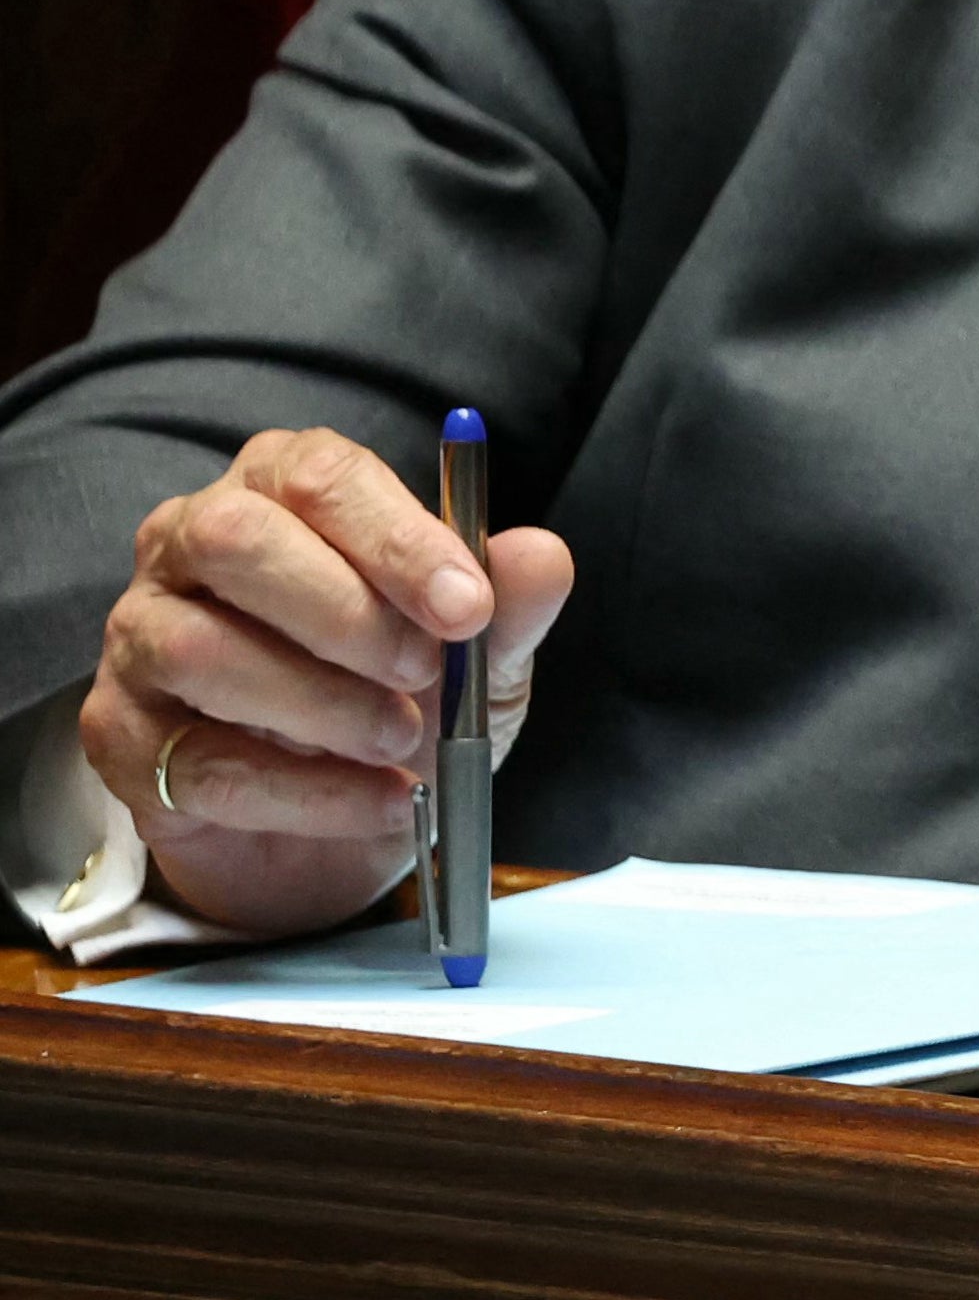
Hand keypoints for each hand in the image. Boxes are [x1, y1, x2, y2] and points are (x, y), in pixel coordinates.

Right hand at [82, 428, 573, 936]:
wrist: (338, 823)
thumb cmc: (402, 701)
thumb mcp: (478, 658)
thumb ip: (508, 608)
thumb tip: (540, 556)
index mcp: (280, 492)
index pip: (319, 476)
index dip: (397, 537)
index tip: (467, 605)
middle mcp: (188, 545)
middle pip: (235, 539)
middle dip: (345, 612)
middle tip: (426, 672)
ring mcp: (139, 638)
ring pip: (203, 652)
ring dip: (324, 707)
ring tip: (400, 741)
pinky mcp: (117, 738)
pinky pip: (200, 763)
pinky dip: (308, 793)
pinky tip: (379, 802)